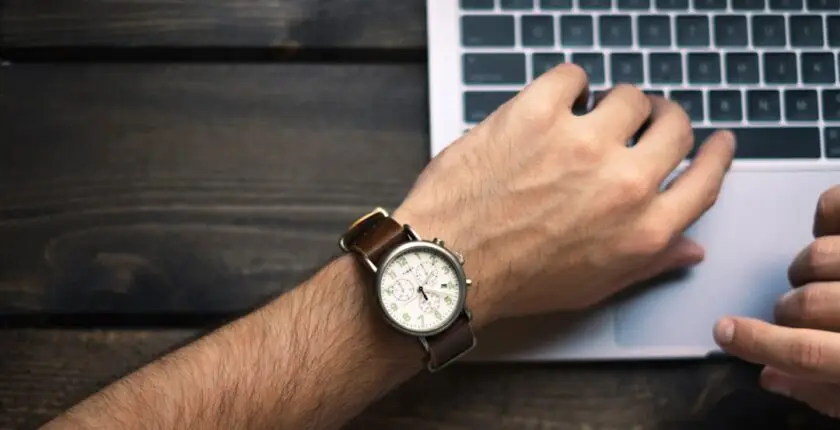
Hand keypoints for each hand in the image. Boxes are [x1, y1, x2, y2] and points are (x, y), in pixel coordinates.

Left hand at [392, 64, 734, 325]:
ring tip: (588, 116)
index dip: (716, 154)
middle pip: (674, 127)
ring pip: (628, 95)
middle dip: (664, 119)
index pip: (706, 179)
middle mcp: (624, 183)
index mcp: (644, 229)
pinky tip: (554, 103)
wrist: (448, 265)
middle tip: (645, 119)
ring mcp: (582, 143)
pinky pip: (573, 76)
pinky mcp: (538, 114)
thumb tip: (690, 247)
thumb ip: (649, 262)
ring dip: (613, 103)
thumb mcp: (594, 285)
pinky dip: (567, 85)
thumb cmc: (515, 280)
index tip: (716, 140)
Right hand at [713, 185, 839, 418]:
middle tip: (798, 313)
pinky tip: (832, 231)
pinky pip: (834, 204)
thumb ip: (830, 394)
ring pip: (818, 256)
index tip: (724, 333)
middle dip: (789, 312)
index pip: (809, 352)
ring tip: (827, 276)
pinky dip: (825, 214)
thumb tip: (771, 377)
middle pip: (806, 303)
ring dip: (808, 268)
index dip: (758, 344)